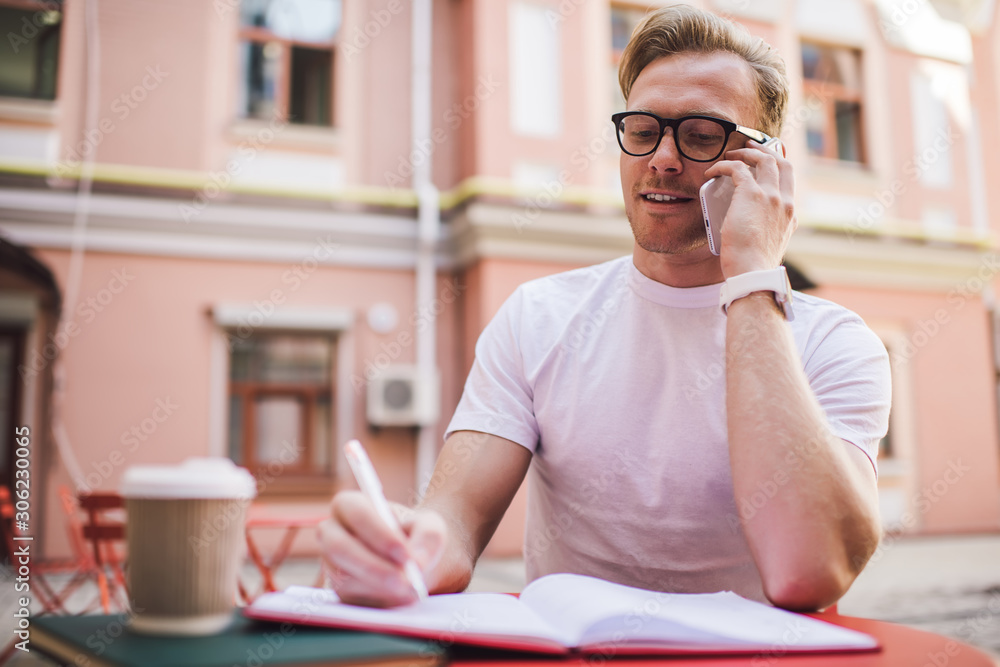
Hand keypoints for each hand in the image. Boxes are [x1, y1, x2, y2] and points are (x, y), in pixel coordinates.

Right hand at [318, 490, 446, 606]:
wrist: (414, 563)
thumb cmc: (417, 537)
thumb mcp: (431, 527)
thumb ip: (428, 537)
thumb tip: (416, 563)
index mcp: (350, 505)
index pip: (356, 512)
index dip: (379, 534)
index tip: (405, 554)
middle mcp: (332, 533)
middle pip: (339, 547)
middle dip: (373, 566)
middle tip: (405, 581)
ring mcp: (331, 564)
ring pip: (345, 578)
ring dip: (380, 587)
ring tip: (411, 590)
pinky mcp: (338, 591)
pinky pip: (351, 600)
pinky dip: (379, 602)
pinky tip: (401, 599)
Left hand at [704, 141, 795, 277]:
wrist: (753, 274)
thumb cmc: (752, 268)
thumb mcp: (765, 248)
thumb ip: (761, 235)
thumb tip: (744, 233)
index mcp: (790, 215)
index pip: (788, 183)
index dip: (777, 169)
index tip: (763, 164)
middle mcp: (785, 202)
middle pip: (782, 163)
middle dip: (766, 151)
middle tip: (750, 147)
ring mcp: (771, 197)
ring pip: (764, 159)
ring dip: (746, 152)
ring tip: (731, 154)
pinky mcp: (752, 194)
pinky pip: (737, 168)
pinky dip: (724, 165)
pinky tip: (712, 170)